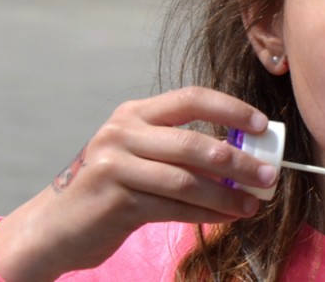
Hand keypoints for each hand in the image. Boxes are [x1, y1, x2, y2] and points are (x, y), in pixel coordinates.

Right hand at [0, 87, 277, 281]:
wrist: (57, 227)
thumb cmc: (110, 191)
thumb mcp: (140, 159)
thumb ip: (179, 153)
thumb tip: (240, 158)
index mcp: (133, 114)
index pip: (190, 98)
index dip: (230, 109)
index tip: (261, 124)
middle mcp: (122, 133)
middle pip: (194, 143)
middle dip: (238, 161)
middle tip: (268, 175)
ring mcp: (115, 165)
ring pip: (186, 180)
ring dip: (226, 195)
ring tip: (251, 205)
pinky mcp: (114, 200)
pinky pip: (172, 207)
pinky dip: (205, 214)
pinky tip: (224, 218)